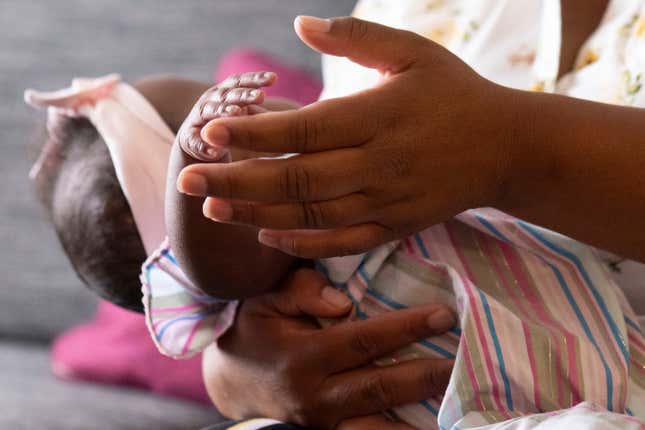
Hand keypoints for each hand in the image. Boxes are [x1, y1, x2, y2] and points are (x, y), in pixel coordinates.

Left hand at [177, 16, 517, 257]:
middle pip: (297, 178)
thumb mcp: (414, 52)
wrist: (507, 149)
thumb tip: (299, 24)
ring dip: (258, 213)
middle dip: (237, 180)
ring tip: (213, 209)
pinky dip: (302, 242)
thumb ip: (357, 38)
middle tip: (187, 178)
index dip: (255, 133)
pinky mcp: (395, 225)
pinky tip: (266, 235)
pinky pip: (343, 242)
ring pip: (312, 215)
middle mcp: (380, 163)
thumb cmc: (455, 94)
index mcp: (380, 116)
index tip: (210, 132)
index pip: (305, 128)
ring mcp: (387, 200)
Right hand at [203, 268, 455, 429]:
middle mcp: (316, 398)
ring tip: (459, 406)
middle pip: (381, 388)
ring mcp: (323, 426)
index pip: (364, 341)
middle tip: (466, 358)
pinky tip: (431, 428)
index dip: (406, 328)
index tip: (445, 314)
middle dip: (426, 375)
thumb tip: (341, 301)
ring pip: (378, 428)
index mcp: (303, 358)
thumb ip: (299, 290)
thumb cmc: (254, 332)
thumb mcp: (265, 300)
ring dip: (418, 420)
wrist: (231, 383)